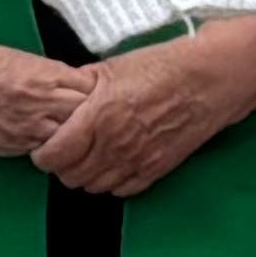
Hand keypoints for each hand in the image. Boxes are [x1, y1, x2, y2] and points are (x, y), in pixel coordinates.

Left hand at [26, 12, 255, 200]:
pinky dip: (112, 181)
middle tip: (65, 149)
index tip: (44, 145)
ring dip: (86, 175)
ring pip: (94, 187)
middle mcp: (115, 146)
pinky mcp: (158, 169)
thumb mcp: (111, 68)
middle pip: (71, 175)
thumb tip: (56, 99)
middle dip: (62, 165)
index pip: (53, 156)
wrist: (212, 78)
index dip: (43, 153)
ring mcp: (138, 161)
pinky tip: (113, 162)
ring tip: (88, 155)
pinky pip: (122, 190)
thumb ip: (80, 89)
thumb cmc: (162, 66)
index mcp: (98, 118)